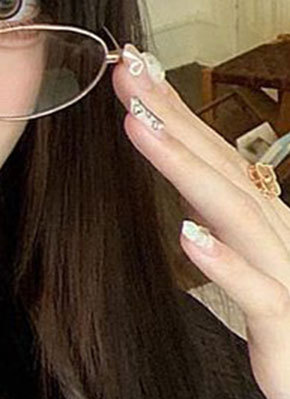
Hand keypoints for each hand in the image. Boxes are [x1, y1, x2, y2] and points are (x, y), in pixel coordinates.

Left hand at [112, 44, 289, 398]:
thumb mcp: (253, 276)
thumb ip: (229, 239)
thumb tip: (193, 208)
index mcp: (266, 226)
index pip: (216, 159)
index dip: (176, 115)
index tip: (133, 72)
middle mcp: (279, 238)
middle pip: (222, 169)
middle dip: (172, 119)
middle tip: (125, 74)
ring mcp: (286, 277)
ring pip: (236, 214)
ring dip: (185, 168)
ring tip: (138, 128)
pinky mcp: (286, 325)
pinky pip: (255, 292)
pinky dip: (222, 261)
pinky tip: (187, 235)